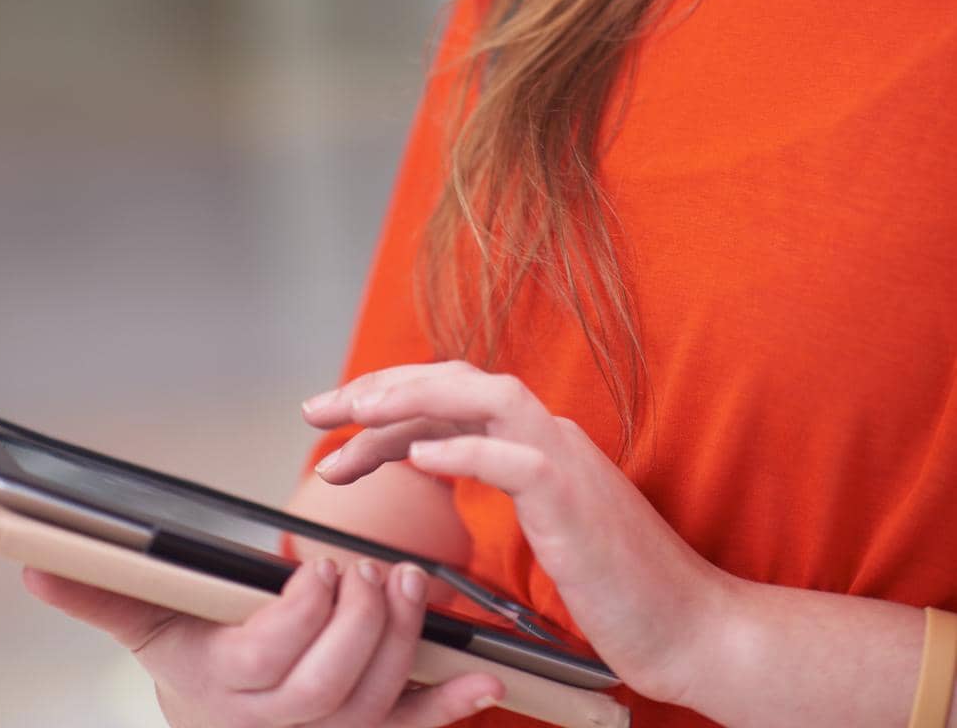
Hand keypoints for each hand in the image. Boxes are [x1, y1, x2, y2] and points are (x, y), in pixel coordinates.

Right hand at [20, 555, 506, 727]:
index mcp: (229, 689)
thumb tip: (34, 566)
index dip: (302, 618)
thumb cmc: (194, 660)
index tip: (316, 566)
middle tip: (370, 569)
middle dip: (360, 624)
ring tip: (412, 586)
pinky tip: (483, 679)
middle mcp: (282, 725)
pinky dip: (452, 708)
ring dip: (406, 646)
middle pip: (332, 686)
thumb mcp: (148, 624)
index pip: (271, 661)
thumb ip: (101, 595)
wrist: (219, 724)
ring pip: (377, 704)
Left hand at [301, 360, 739, 707]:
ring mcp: (564, 460)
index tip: (333, 426)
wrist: (692, 627)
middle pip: (454, 381)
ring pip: (482, 397)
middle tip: (317, 411)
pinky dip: (464, 446)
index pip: (449, 398)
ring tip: (357, 412)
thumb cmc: (620, 591)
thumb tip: (429, 458)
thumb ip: (495, 486)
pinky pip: (513, 457)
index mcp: (535, 443)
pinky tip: (420, 453)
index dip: (387, 404)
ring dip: (412, 398)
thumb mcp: (542, 528)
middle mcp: (547, 436)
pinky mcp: (574, 499)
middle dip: (379, 388)